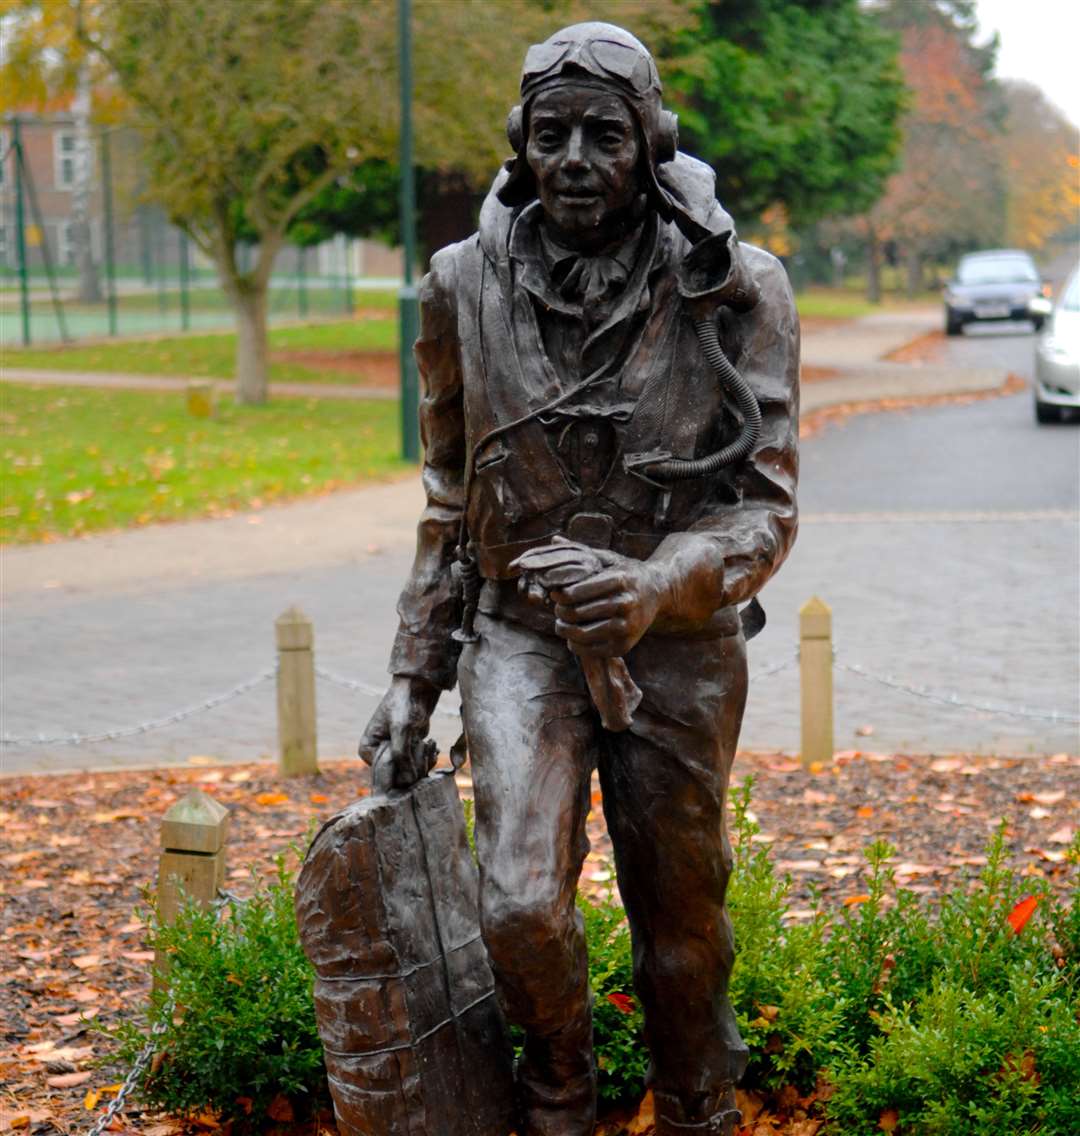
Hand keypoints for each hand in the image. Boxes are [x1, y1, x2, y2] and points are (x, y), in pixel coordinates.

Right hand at [358, 675, 440, 793]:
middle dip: (414, 763)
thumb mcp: (401, 728)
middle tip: (421, 743)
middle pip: (397, 778)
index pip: (382, 773)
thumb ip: (401, 755)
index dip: (400, 762)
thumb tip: (408, 781)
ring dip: (422, 760)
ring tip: (426, 742)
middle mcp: (377, 756)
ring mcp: (393, 757)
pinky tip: (431, 746)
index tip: (410, 742)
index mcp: (367, 750)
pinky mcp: (408, 755)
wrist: (419, 690)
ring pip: (410, 775)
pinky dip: (427, 760)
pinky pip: (418, 770)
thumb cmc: (405, 704)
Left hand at [550, 554, 667, 658]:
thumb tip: (555, 539)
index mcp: (619, 580)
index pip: (575, 592)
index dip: (559, 594)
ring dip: (564, 629)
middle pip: (576, 613)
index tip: (555, 592)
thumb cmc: (627, 573)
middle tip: (556, 608)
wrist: (658, 591)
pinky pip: (590, 650)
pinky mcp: (625, 645)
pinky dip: (575, 645)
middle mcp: (626, 604)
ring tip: (561, 622)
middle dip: (560, 611)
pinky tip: (572, 636)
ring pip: (581, 633)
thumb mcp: (609, 558)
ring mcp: (627, 627)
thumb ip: (582, 551)